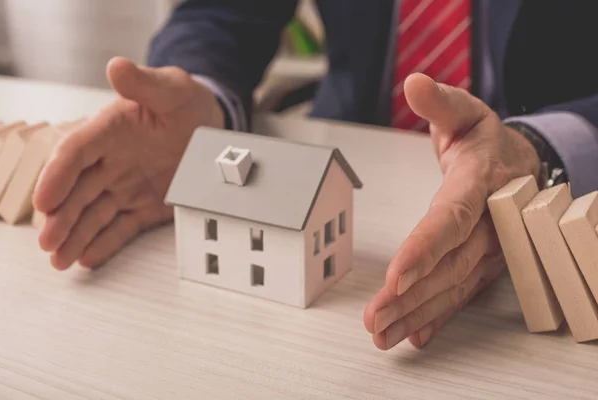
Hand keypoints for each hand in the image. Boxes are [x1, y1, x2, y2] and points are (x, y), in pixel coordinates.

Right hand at [33, 57, 223, 269]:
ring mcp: (126, 186)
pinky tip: (87, 258)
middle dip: (61, 217)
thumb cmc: (186, 103)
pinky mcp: (144, 206)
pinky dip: (106, 243)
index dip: (57, 176)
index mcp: (109, 130)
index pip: (75, 153)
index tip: (45, 200)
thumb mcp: (172, 89)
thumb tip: (117, 67)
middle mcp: (111, 161)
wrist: (209, 125)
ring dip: (76, 236)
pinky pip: (122, 227)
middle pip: (78, 190)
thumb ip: (145, 83)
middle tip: (49, 242)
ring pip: (94, 213)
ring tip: (61, 259)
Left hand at [363, 73, 541, 349]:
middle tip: (375, 319)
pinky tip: (415, 334)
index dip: (424, 250)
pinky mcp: (485, 265)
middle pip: (448, 265)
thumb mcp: (464, 113)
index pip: (451, 220)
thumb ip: (440, 103)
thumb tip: (415, 84)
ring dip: (416, 313)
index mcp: (482, 184)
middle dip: (410, 296)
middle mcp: (491, 224)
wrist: (523, 164)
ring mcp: (490, 250)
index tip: (396, 278)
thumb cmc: (487, 142)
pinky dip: (438, 316)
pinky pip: (462, 295)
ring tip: (383, 333)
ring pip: (452, 287)